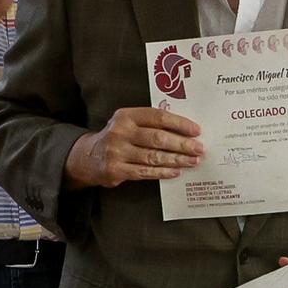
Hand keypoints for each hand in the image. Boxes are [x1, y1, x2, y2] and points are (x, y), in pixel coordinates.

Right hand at [64, 107, 202, 188]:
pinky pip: (145, 171)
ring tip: (193, 161)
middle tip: (199, 149)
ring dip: (177, 160)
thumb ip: (152, 123)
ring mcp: (116, 152)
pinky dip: (162, 172)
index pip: (158, 117)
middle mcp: (120, 132)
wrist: (87, 157)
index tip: (197, 131)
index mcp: (126, 116)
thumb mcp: (129, 123)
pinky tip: (175, 172)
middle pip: (158, 138)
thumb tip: (186, 131)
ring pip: (153, 156)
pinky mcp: (115, 170)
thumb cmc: (119, 137)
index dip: (180, 124)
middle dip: (183, 144)